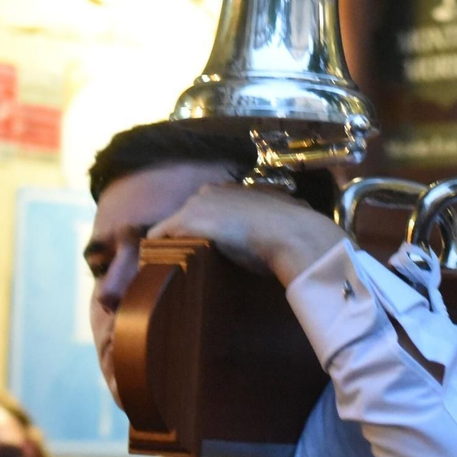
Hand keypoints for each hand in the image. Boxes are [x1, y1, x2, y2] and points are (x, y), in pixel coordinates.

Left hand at [146, 182, 346, 285]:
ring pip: (174, 225)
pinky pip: (159, 237)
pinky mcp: (185, 222)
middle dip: (190, 233)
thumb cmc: (296, 227)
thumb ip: (279, 216)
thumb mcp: (288, 213)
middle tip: (191, 257)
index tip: (210, 244)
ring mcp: (196, 205)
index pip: (211, 206)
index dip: (209, 226)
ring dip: (175, 241)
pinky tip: (157, 267)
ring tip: (172, 264)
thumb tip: (299, 213)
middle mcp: (212, 191)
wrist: (292, 233)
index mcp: (235, 188)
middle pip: (189, 213)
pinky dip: (157, 251)